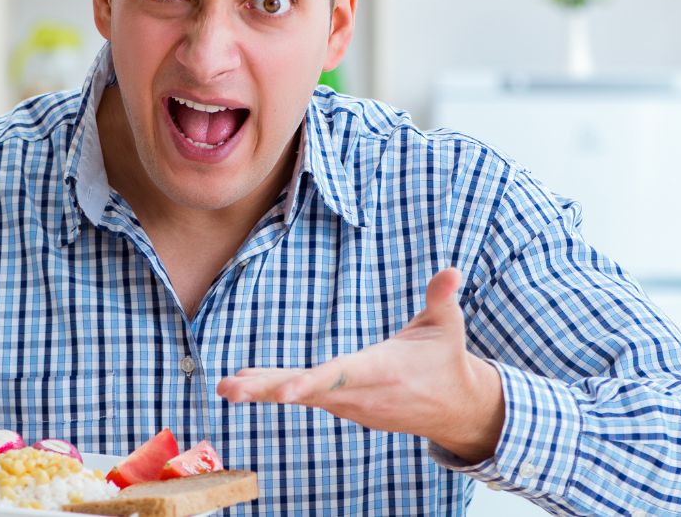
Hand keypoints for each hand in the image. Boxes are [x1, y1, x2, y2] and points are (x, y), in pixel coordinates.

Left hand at [216, 268, 504, 461]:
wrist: (454, 409)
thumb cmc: (446, 359)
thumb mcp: (448, 326)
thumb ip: (442, 299)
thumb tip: (451, 271)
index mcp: (384, 370)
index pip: (343, 376)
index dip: (312, 382)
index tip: (283, 391)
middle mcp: (362, 392)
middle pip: (309, 391)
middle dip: (269, 389)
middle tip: (230, 388)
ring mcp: (351, 405)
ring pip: (302, 396)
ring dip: (263, 389)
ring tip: (226, 387)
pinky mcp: (344, 408)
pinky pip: (305, 398)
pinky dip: (275, 390)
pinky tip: (245, 384)